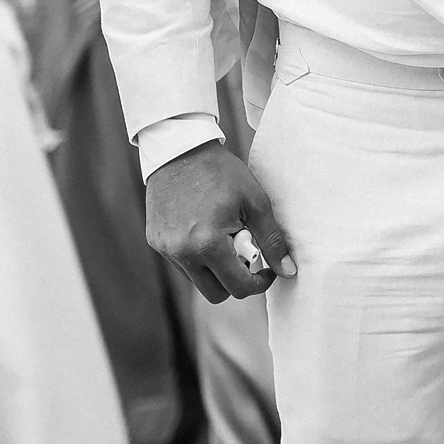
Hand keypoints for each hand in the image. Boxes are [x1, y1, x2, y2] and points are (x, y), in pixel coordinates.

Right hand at [145, 140, 294, 302]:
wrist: (180, 149)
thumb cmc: (222, 173)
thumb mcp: (255, 202)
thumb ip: (272, 240)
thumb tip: (288, 272)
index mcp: (208, 244)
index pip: (238, 287)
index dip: (259, 282)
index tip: (267, 268)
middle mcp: (182, 253)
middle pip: (216, 294)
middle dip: (236, 280)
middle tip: (244, 250)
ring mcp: (165, 249)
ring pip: (197, 281)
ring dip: (215, 269)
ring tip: (224, 235)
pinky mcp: (155, 241)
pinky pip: (181, 264)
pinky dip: (197, 256)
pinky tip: (204, 229)